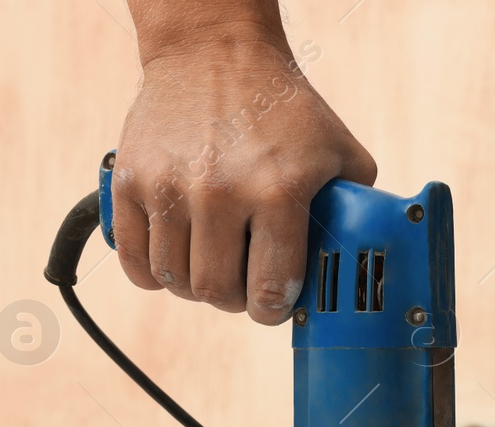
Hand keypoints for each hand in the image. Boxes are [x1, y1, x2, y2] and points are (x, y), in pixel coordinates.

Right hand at [112, 34, 375, 323]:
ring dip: (194, 286)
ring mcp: (168, 187)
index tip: (274, 303)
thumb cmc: (284, 106)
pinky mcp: (129, 181)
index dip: (273, 309)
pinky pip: (134, 259)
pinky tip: (174, 258)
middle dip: (234, 300)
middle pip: (217, 292)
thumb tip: (365, 257)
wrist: (214, 51)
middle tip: (242, 284)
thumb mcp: (340, 150)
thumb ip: (356, 207)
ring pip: (174, 281)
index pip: (270, 290)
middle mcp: (219, 193)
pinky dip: (152, 273)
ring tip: (211, 266)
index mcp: (278, 192)